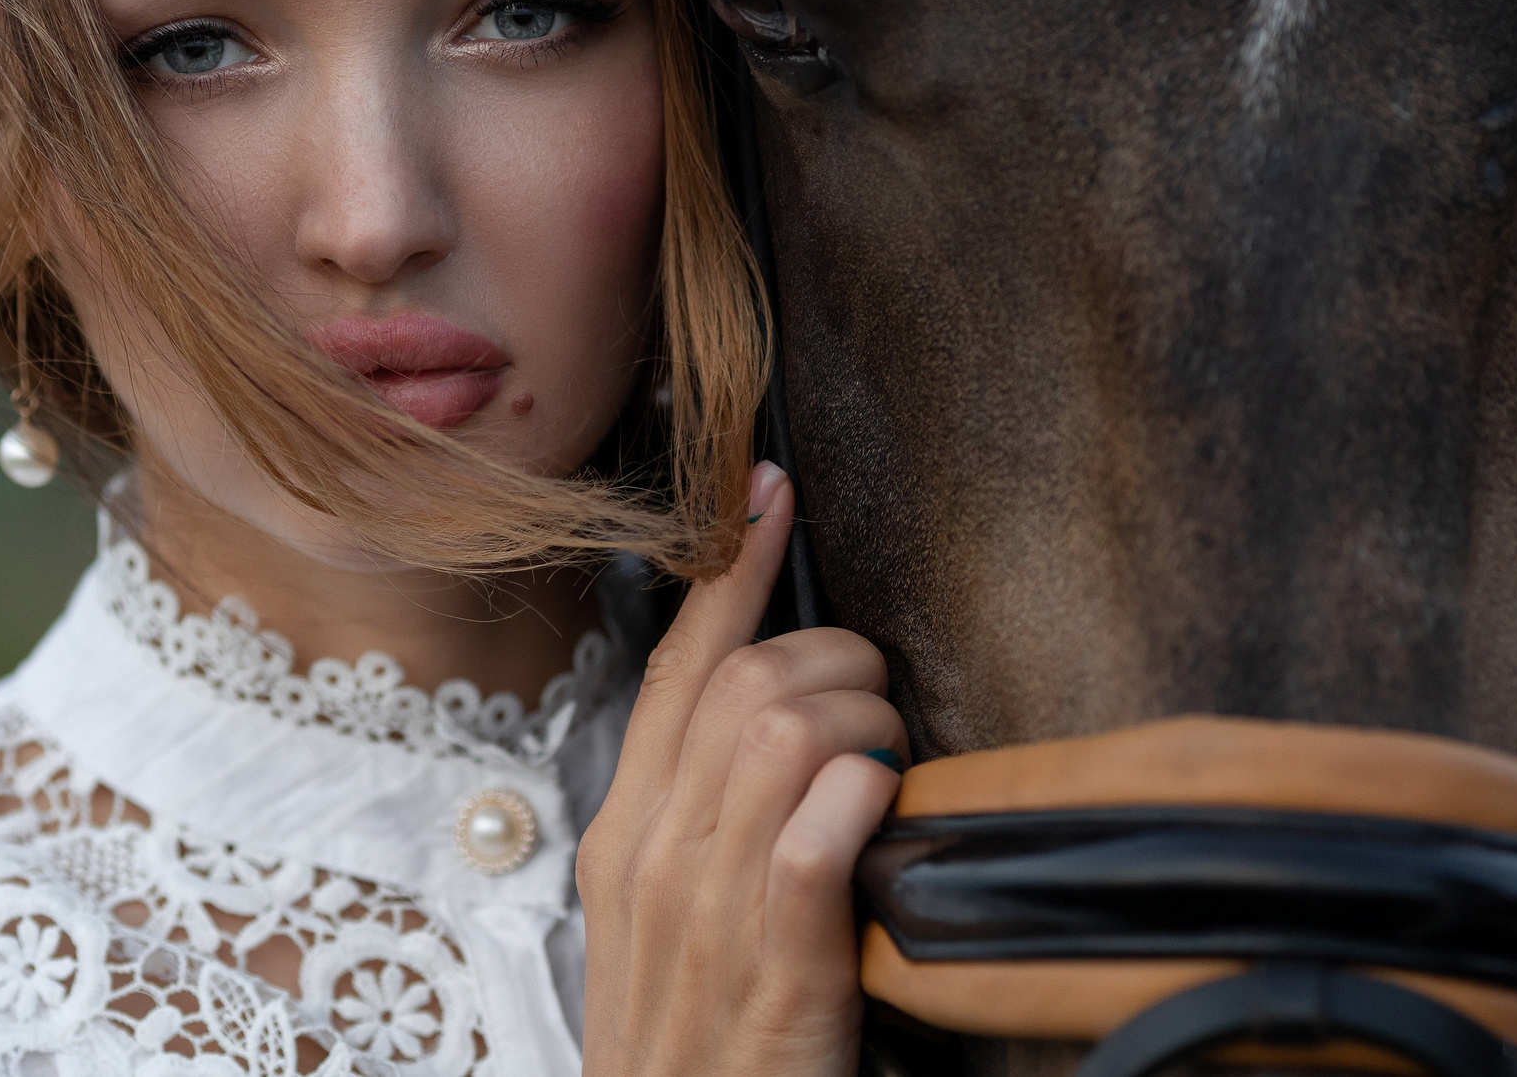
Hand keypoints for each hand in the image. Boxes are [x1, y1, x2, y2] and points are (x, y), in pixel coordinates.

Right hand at [578, 463, 905, 1076]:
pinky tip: (884, 812)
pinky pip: (822, 830)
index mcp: (627, 833)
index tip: (767, 493)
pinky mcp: (778, 961)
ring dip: (866, 723)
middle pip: (744, 679)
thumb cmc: (688, 1045)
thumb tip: (770, 731)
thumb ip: (704, 821)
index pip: (678, 665)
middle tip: (878, 706)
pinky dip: (868, 797)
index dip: (730, 570)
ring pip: (787, 731)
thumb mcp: (665, 919)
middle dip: (835, 658)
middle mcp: (657, 852)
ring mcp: (710, 906)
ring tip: (889, 766)